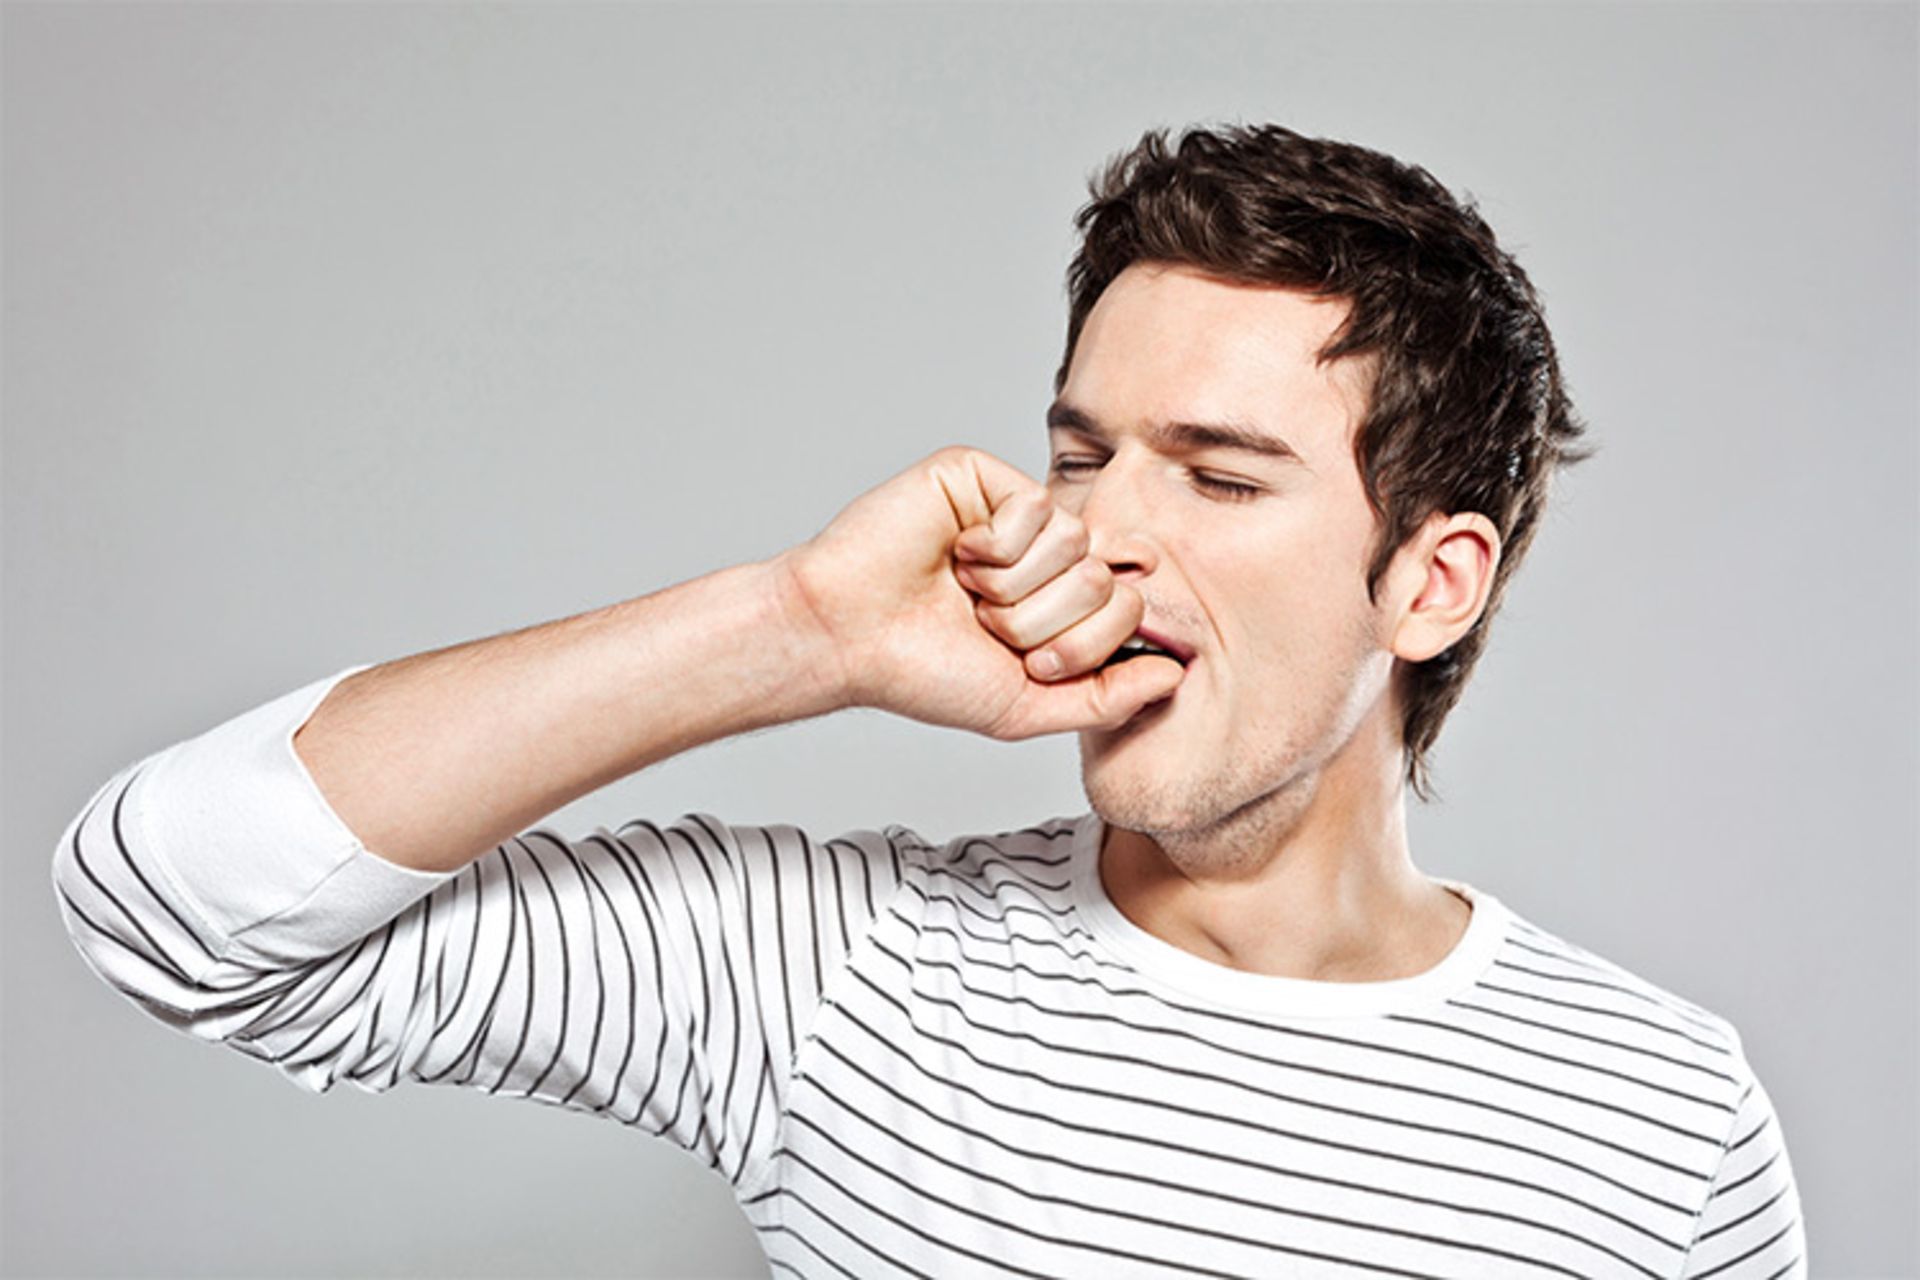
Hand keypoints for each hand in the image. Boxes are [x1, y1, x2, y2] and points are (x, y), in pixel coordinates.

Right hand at [775, 446, 1184, 739]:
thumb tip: (1174, 675)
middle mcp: (1044, 555)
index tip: (1027, 663)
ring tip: (965, 591)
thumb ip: (1106, 697)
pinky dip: (995, 546)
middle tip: (985, 625)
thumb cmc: (922, 672)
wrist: (848, 637)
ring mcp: (1015, 512)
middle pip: (1102, 579)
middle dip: (1042, 620)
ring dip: (1013, 585)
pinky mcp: (983, 476)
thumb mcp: (1027, 707)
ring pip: (1074, 540)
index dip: (1082, 644)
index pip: (1125, 608)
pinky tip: (955, 553)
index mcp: (1057, 603)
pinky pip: (1036, 505)